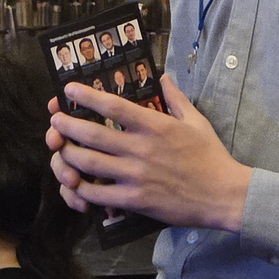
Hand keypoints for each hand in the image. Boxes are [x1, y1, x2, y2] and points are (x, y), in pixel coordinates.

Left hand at [46, 78, 251, 231]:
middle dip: (66, 126)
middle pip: (92, 135)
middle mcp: (141, 149)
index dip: (87, 96)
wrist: (224, 195)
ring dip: (67, 154)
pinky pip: (98, 195)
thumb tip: (163, 77)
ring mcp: (136, 176)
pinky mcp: (135, 201)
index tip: (69, 90)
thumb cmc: (211, 157)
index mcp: (155, 126)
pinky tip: (73, 182)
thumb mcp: (196, 121)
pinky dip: (81, 189)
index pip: (113, 106)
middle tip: (55, 120)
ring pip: (89, 164)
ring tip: (58, 147)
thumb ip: (176, 98)